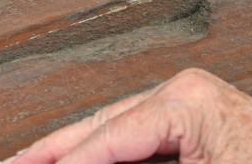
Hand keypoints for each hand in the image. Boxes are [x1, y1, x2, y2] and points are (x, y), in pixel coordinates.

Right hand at [11, 67, 251, 163]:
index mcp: (185, 103)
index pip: (103, 139)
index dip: (58, 162)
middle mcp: (182, 93)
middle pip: (97, 128)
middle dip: (52, 153)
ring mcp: (190, 105)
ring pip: (112, 132)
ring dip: (77, 154)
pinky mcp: (198, 123)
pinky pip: (137, 139)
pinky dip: (108, 156)